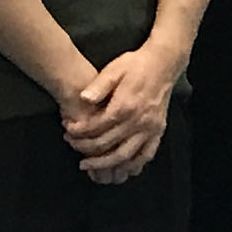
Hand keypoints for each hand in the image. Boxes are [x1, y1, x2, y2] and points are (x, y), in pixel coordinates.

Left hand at [65, 36, 188, 182]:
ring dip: (105, 164)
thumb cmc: (136, 65)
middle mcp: (138, 121)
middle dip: (86, 148)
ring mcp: (150, 128)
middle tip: (73, 146)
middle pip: (107, 144)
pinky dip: (133, 165)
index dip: (79, 132)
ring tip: (90, 166)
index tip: (68, 131)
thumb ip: (98, 85)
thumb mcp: (114, 69)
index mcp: (124, 105)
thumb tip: (83, 98)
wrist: (163, 63)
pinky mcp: (158, 131)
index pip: (96, 127)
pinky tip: (121, 168)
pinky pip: (146, 155)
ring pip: (125, 155)